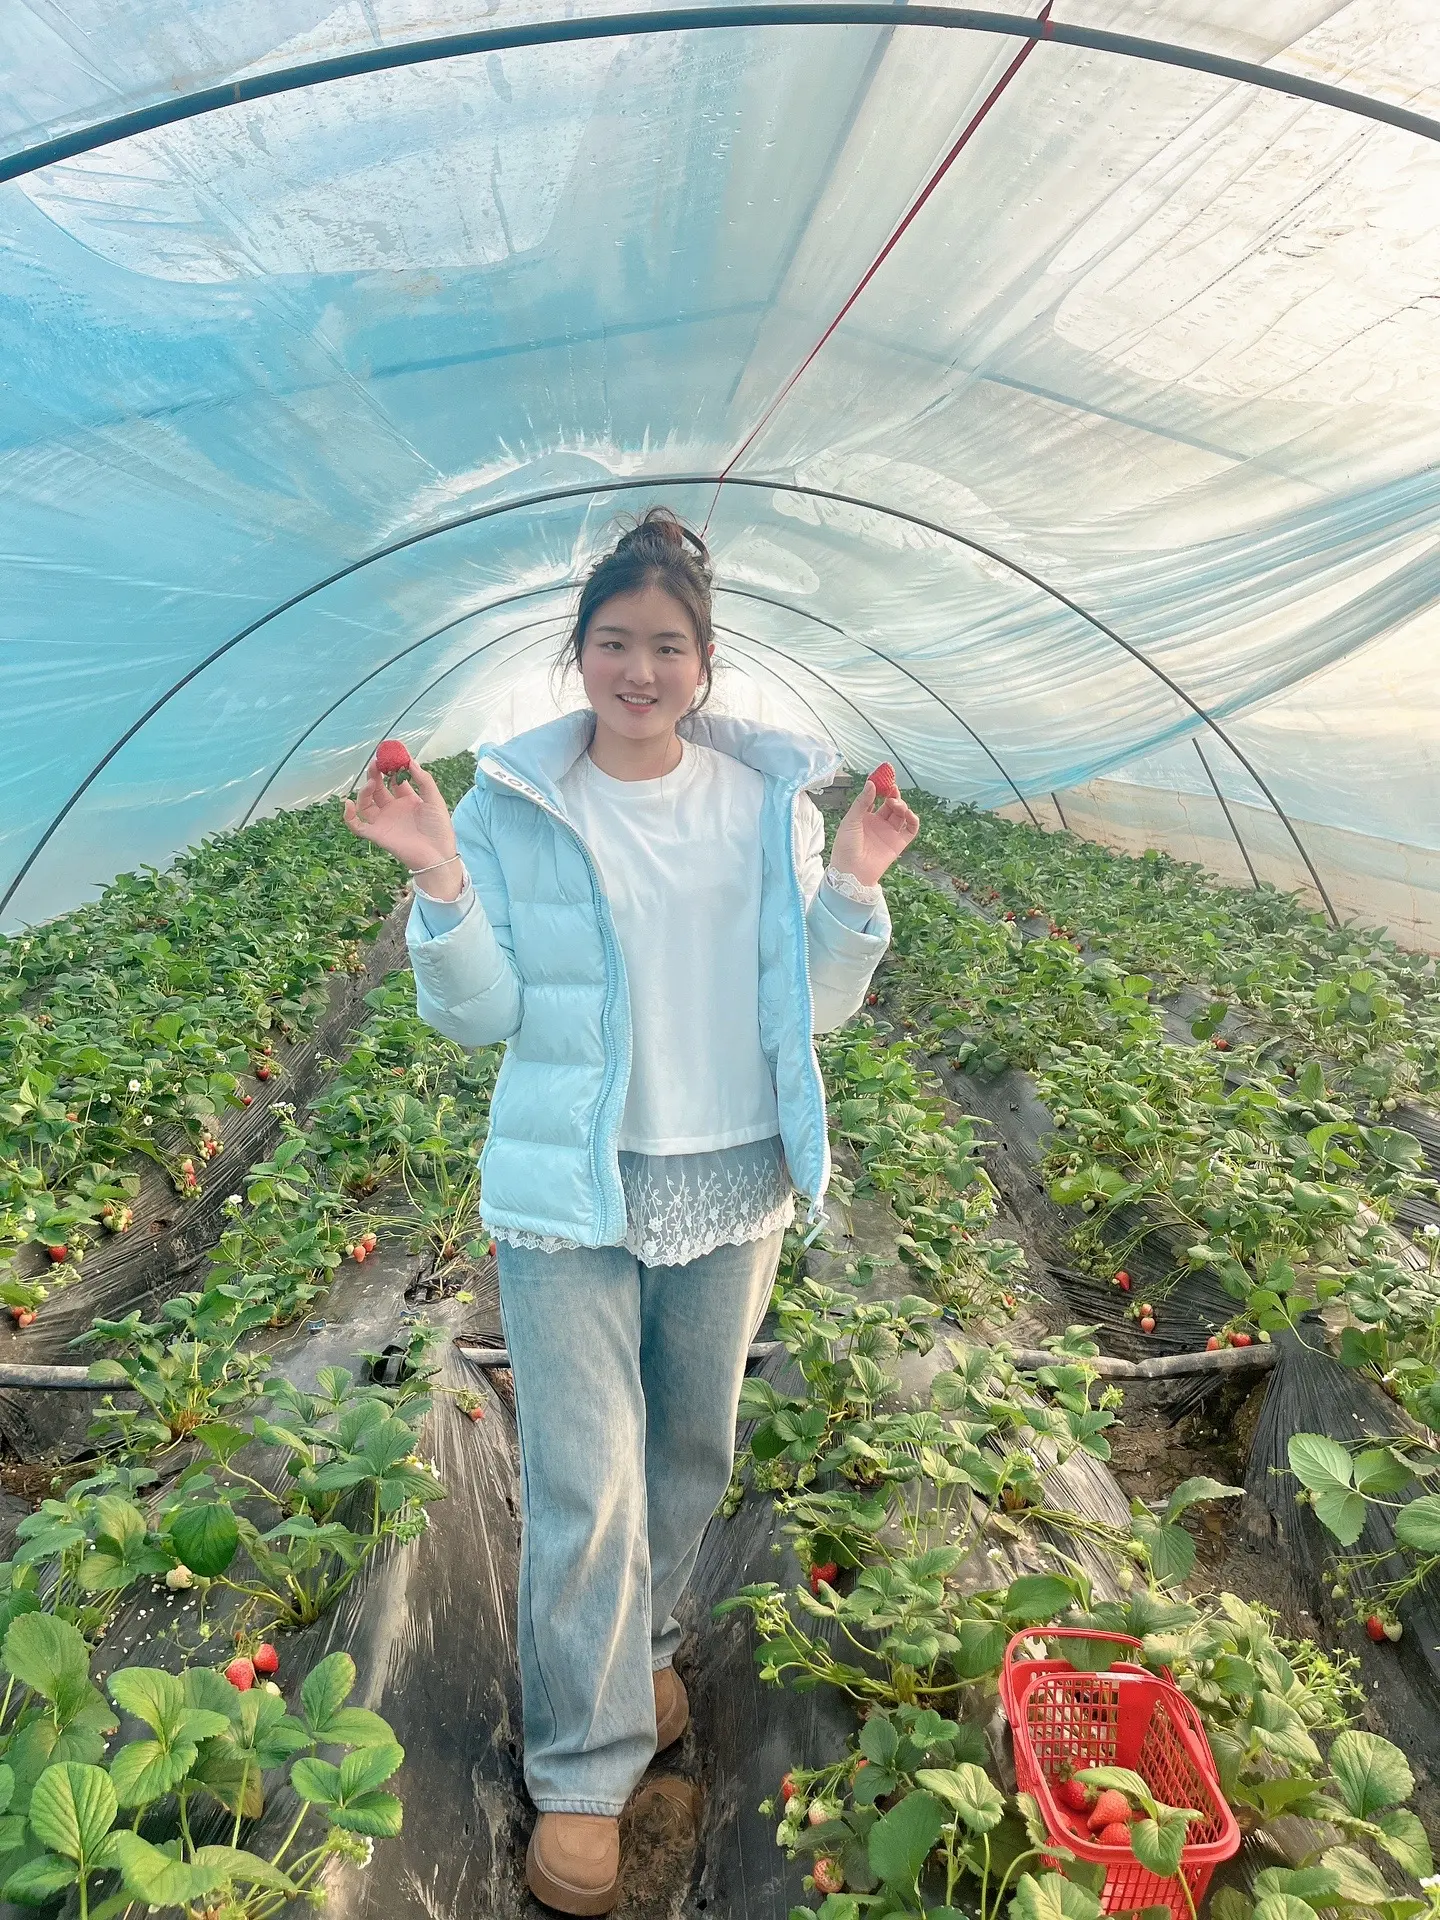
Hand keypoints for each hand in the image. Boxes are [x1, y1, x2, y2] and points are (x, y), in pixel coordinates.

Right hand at [343, 757, 458, 883]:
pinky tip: (348, 803)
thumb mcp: (435, 800)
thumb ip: (424, 780)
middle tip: (376, 764)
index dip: (391, 767)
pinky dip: (348, 816)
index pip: (394, 780)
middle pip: (378, 788)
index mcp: (408, 799)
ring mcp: (384, 821)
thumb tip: (411, 760)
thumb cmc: (439, 829)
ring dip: (365, 790)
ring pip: (366, 803)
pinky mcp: (376, 834)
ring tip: (372, 781)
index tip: (389, 755)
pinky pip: (356, 825)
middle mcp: (393, 809)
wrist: (437, 855)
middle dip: (375, 775)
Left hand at [829, 778, 918, 885]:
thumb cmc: (845, 847)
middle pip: (890, 804)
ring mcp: (889, 833)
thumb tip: (871, 783)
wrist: (852, 872)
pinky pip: (911, 829)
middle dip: (893, 795)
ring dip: (901, 805)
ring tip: (895, 804)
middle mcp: (878, 823)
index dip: (881, 788)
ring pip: (901, 814)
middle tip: (892, 789)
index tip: (885, 777)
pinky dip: (913, 819)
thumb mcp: (850, 821)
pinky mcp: (898, 843)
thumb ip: (862, 802)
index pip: (875, 798)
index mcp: (864, 817)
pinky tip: (908, 814)